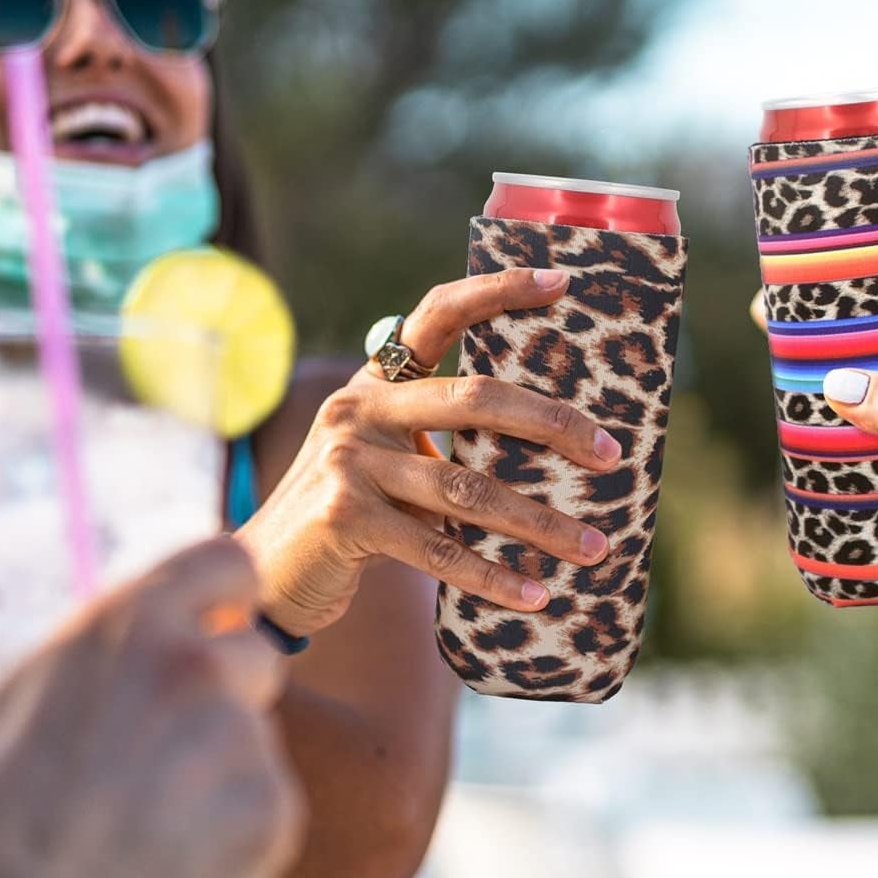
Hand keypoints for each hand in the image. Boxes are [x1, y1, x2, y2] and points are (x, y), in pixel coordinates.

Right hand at [0, 539, 304, 877]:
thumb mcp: (29, 694)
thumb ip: (112, 653)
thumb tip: (162, 631)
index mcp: (129, 623)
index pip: (230, 560)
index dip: (230, 596)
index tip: (222, 622)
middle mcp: (197, 666)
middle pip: (258, 657)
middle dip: (228, 697)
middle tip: (163, 757)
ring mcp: (241, 737)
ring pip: (256, 740)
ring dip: (225, 771)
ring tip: (149, 822)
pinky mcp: (273, 806)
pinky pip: (272, 806)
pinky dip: (239, 833)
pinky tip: (174, 862)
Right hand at [236, 269, 621, 636]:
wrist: (268, 574)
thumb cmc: (355, 513)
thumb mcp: (390, 458)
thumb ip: (446, 440)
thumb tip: (561, 443)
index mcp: (377, 381)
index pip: (438, 314)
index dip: (499, 290)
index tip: (562, 282)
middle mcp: (359, 409)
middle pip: (475, 399)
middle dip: (552, 424)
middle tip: (609, 453)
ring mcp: (348, 462)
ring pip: (469, 488)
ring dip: (539, 523)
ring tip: (593, 547)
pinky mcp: (344, 519)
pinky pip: (439, 550)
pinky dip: (493, 577)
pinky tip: (536, 595)